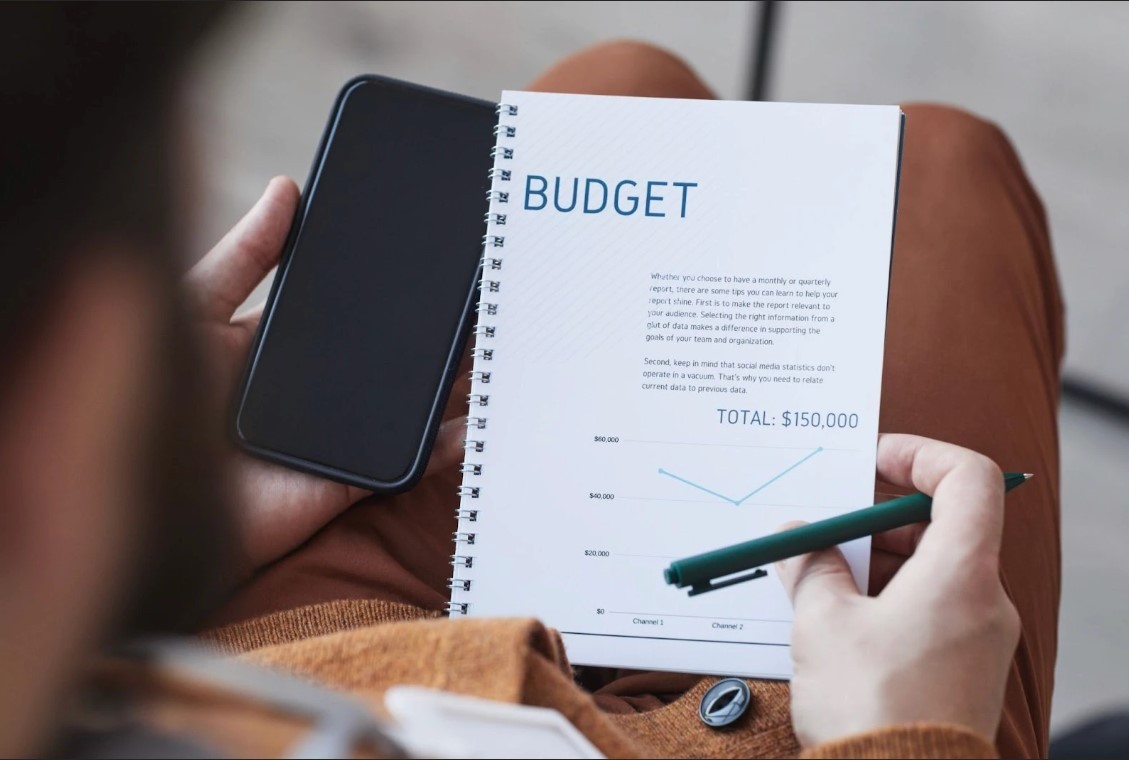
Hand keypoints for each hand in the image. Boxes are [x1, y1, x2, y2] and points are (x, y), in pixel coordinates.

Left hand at [184, 177, 465, 574]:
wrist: (145, 502)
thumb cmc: (148, 402)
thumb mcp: (192, 309)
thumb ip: (241, 257)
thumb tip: (286, 190)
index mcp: (276, 346)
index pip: (345, 310)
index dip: (387, 288)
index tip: (430, 255)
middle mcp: (313, 391)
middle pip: (386, 357)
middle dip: (431, 333)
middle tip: (478, 300)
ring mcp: (336, 437)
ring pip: (408, 405)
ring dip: (451, 381)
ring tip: (493, 346)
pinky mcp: (351, 482)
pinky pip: (409, 462)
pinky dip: (448, 443)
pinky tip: (478, 416)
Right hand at [776, 434, 1019, 746]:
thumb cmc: (870, 707)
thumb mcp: (823, 622)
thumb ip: (811, 565)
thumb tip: (797, 538)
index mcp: (961, 573)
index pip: (967, 478)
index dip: (920, 454)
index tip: (873, 460)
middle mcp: (983, 600)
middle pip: (943, 523)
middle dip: (878, 516)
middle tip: (826, 526)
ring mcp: (978, 637)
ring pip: (932, 568)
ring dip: (877, 559)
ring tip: (820, 578)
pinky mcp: (963, 668)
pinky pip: (931, 607)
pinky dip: (889, 596)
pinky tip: (840, 617)